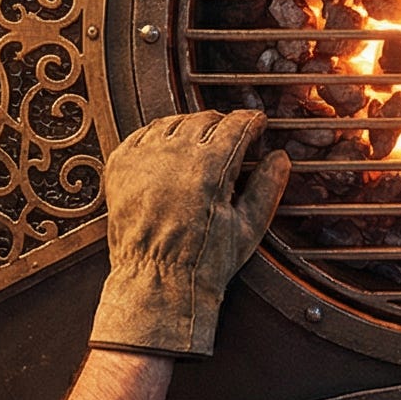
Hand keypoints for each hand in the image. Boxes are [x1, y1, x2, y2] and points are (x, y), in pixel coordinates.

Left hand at [91, 110, 290, 356]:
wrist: (155, 281)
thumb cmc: (201, 262)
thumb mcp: (247, 228)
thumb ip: (267, 187)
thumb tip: (279, 159)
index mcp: (210, 168)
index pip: (236, 124)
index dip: (252, 122)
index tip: (256, 125)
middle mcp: (175, 156)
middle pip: (205, 118)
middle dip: (223, 124)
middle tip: (232, 137)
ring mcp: (144, 159)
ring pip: (173, 121)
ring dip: (191, 127)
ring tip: (201, 144)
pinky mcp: (121, 166)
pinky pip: (141, 133)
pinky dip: (158, 136)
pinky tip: (168, 150)